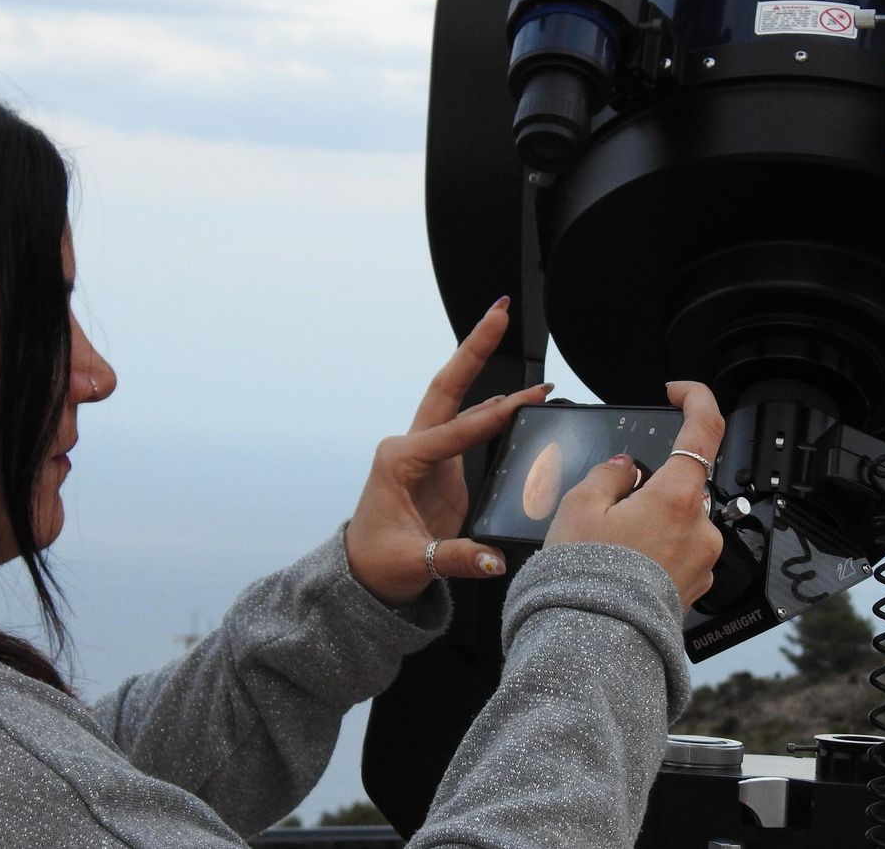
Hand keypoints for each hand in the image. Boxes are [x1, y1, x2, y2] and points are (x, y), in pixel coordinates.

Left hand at [345, 297, 553, 605]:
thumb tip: (494, 559)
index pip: (450, 433)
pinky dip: (494, 407)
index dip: (486, 421)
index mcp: (398, 461)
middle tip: (498, 312)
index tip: (520, 405)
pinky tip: (520, 398)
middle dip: (472, 348)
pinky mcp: (441, 462)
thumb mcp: (414, 562)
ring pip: (458, 398)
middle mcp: (410, 447)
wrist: (364, 573)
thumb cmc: (380, 564)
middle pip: (447, 387)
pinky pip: (469, 424)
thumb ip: (456, 558)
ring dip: (482, 365)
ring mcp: (426, 451)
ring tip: (509, 333)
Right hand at [542, 381, 725, 608]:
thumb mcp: (579, 507)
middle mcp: (701, 526)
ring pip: (680, 521)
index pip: (705, 429)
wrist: (595, 642)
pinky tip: (624, 569)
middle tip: (609, 509)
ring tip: (610, 548)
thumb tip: (625, 469)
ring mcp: (702, 561)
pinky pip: (678, 554)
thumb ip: (607, 475)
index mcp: (678, 496)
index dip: (696, 399)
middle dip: (651, 487)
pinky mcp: (695, 588)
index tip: (678, 392)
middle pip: (683, 484)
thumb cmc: (586, 575)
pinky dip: (655, 552)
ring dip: (652, 523)